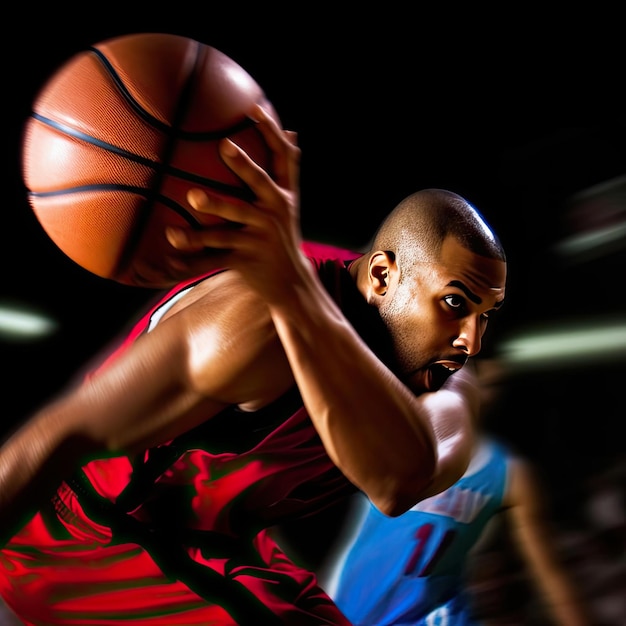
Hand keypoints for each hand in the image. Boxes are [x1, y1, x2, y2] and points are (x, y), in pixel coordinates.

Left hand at [165, 104, 306, 301]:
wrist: (293, 284)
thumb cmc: (284, 237)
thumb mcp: (289, 205)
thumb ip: (285, 172)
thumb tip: (293, 132)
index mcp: (284, 198)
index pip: (284, 160)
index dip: (271, 133)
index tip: (255, 108)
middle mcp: (275, 213)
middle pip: (259, 184)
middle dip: (243, 166)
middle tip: (224, 145)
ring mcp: (259, 238)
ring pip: (230, 222)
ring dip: (212, 208)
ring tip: (192, 197)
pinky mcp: (244, 260)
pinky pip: (213, 258)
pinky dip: (191, 259)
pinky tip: (169, 255)